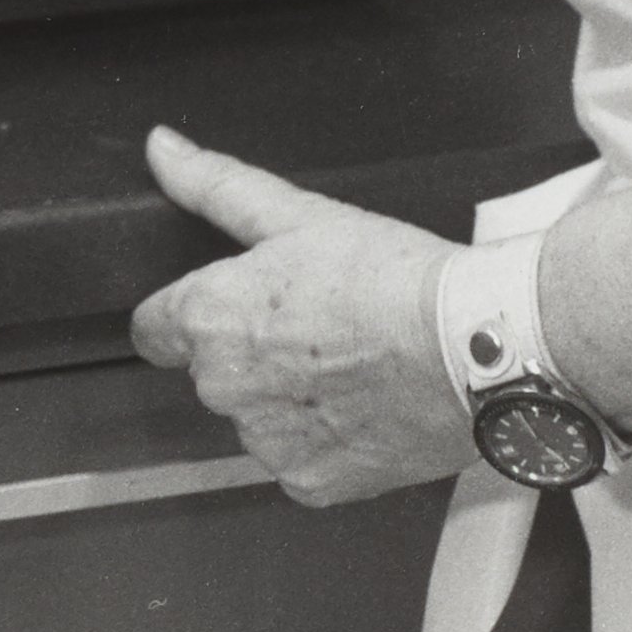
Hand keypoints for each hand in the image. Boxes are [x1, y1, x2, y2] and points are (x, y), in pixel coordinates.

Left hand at [124, 125, 471, 507]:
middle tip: (314, 327)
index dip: (183, 316)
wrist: (478, 346)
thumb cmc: (394, 280)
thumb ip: (214, 184)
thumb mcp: (299, 214)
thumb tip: (162, 149)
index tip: (224, 312)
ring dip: (287, 399)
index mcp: (210, 320)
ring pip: (258, 418)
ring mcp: (268, 442)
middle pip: (213, 373)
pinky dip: (325, 441)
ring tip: (347, 365)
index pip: (153, 329)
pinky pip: (300, 460)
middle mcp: (226, 388)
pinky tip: (363, 407)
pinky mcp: (312, 482)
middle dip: (250, 352)